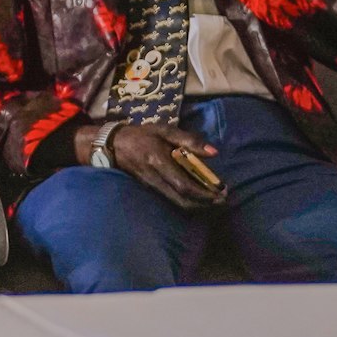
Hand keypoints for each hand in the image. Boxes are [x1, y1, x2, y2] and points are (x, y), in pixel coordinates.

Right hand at [83, 121, 226, 209]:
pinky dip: (188, 201)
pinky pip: (172, 200)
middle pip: (182, 201)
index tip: (221, 191)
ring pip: (177, 203)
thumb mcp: (165, 130)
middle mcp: (155, 178)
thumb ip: (189, 140)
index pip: (183, 185)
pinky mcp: (150, 189)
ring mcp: (151, 186)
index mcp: (159, 162)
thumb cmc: (142, 135)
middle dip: (205, 204)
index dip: (204, 193)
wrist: (114, 144)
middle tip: (222, 200)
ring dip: (198, 205)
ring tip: (214, 199)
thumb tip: (214, 152)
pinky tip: (198, 196)